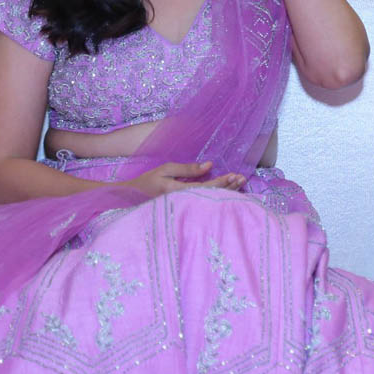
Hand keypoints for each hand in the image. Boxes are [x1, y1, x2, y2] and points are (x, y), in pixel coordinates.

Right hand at [126, 160, 246, 197]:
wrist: (131, 199)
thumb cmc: (147, 182)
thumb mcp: (166, 170)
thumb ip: (188, 169)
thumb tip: (209, 165)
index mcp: (179, 193)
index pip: (206, 188)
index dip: (222, 181)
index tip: (235, 175)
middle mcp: (184, 202)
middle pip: (212, 196)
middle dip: (229, 187)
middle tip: (243, 178)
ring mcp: (185, 207)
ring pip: (210, 201)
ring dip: (226, 192)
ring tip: (239, 183)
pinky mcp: (185, 207)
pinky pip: (205, 203)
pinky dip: (217, 196)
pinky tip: (228, 191)